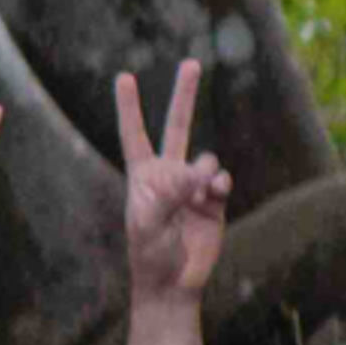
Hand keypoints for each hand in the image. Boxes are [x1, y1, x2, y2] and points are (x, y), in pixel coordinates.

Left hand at [116, 56, 226, 310]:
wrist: (173, 282)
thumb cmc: (149, 253)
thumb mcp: (148, 222)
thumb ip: (172, 192)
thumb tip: (202, 170)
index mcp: (142, 176)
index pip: (134, 134)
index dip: (129, 106)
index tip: (123, 76)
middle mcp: (168, 174)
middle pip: (177, 126)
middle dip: (183, 95)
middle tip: (191, 62)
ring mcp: (194, 185)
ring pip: (206, 159)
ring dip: (203, 174)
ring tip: (197, 194)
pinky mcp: (215, 199)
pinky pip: (222, 180)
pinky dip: (219, 185)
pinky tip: (214, 194)